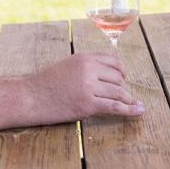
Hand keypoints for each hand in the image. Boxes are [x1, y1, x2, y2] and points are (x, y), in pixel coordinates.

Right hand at [27, 53, 143, 122]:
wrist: (30, 96)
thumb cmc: (46, 83)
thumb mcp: (68, 65)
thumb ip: (87, 66)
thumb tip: (107, 73)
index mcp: (85, 58)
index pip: (113, 61)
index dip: (122, 70)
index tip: (124, 77)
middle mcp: (89, 69)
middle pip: (117, 77)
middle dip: (123, 87)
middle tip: (125, 95)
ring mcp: (89, 87)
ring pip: (119, 92)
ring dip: (128, 99)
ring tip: (133, 104)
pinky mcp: (88, 104)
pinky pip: (114, 106)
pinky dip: (129, 110)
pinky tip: (138, 111)